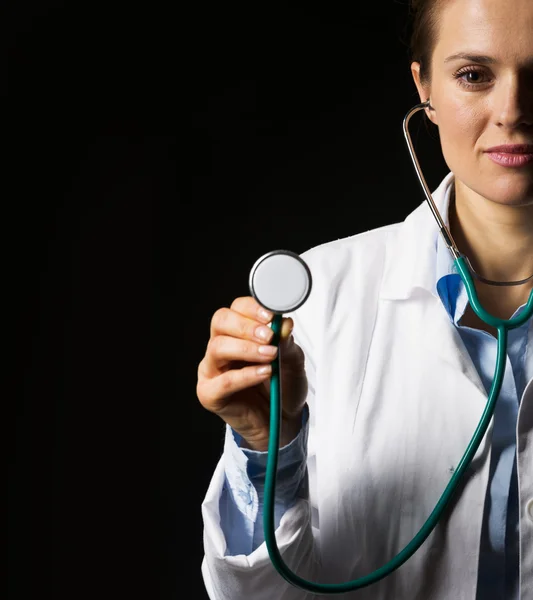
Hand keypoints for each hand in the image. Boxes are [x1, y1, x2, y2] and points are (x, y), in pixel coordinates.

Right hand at [197, 296, 307, 450]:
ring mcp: (212, 369)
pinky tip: (264, 373)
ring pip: (217, 347)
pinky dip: (245, 376)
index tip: (271, 316)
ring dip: (246, 349)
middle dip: (246, 326)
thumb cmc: (283, 386)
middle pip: (221, 321)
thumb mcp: (293, 361)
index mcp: (239, 332)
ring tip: (270, 356)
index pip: (237, 308)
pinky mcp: (210, 393)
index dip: (252, 308)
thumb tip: (284, 324)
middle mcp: (221, 346)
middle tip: (269, 336)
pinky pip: (223, 381)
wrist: (284, 421)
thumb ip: (287, 343)